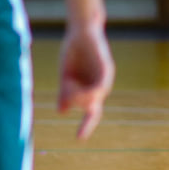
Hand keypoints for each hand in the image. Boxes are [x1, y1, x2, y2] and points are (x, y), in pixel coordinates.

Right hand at [57, 22, 113, 139]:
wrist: (81, 30)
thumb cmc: (74, 52)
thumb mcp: (66, 75)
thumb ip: (65, 93)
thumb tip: (61, 112)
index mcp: (90, 90)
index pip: (91, 113)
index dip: (86, 126)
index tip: (78, 138)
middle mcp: (100, 86)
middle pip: (91, 106)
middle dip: (77, 103)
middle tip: (66, 91)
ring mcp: (105, 77)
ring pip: (95, 96)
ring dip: (82, 97)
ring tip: (69, 85)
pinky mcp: (106, 67)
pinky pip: (102, 83)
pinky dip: (96, 90)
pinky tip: (91, 92)